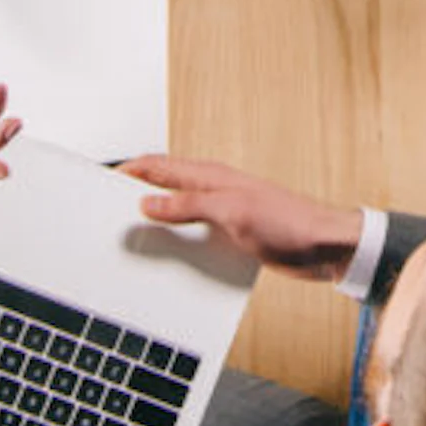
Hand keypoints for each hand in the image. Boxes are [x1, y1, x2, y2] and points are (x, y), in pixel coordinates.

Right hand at [120, 154, 364, 276]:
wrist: (324, 248)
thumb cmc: (289, 222)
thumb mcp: (232, 211)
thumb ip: (189, 204)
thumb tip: (149, 202)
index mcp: (211, 176)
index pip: (159, 165)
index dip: (128, 170)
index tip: (101, 179)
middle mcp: (213, 191)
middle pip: (163, 187)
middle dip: (134, 194)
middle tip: (106, 211)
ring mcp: (221, 213)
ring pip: (176, 212)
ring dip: (154, 220)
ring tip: (129, 237)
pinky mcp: (230, 235)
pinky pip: (193, 234)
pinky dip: (175, 242)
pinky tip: (166, 259)